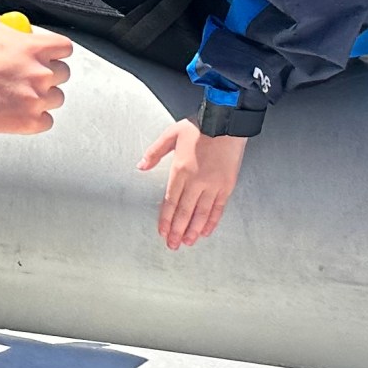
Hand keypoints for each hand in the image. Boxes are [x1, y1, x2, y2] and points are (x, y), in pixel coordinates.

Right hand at [0, 12, 70, 134]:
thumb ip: (7, 24)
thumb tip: (16, 28)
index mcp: (34, 47)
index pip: (65, 48)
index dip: (56, 51)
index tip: (49, 55)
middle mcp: (40, 73)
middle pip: (63, 74)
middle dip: (49, 74)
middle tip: (31, 76)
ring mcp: (36, 99)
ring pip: (55, 98)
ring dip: (42, 97)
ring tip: (20, 95)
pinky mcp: (28, 121)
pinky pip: (45, 121)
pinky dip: (34, 118)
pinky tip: (18, 111)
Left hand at [138, 118, 246, 248]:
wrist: (225, 122)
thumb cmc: (198, 126)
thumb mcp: (171, 134)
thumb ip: (154, 152)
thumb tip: (141, 166)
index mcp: (180, 170)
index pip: (170, 201)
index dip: (165, 219)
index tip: (162, 232)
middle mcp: (197, 181)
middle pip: (184, 212)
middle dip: (177, 230)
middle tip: (172, 245)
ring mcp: (213, 185)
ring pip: (201, 214)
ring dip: (193, 230)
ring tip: (187, 242)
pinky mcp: (227, 186)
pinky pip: (218, 209)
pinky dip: (211, 222)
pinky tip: (205, 231)